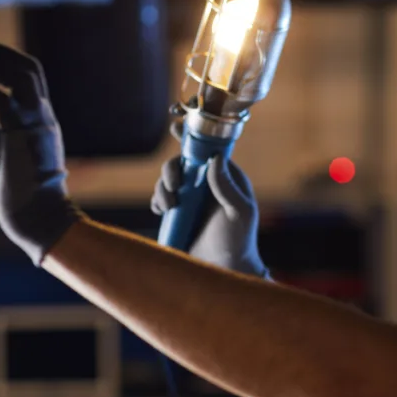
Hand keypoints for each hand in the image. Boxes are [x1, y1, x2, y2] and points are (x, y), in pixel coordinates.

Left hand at [0, 43, 80, 264]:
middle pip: (30, 66)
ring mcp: (37, 122)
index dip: (5, 61)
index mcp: (40, 119)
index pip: (30, 75)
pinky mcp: (23, 134)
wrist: (38, 216)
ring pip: (22, 73)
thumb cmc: (22, 193)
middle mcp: (43, 115)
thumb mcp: (3, 157)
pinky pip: (2, 98)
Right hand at [151, 125, 269, 278]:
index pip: (208, 151)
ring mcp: (191, 199)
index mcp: (226, 178)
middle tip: (174, 185)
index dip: (192, 137)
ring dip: (162, 188)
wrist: (223, 269)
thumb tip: (215, 158)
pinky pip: (160, 199)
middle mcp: (207, 185)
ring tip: (169, 206)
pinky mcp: (178, 214)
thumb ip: (227, 187)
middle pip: (182, 163)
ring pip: (168, 180)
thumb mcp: (239, 212)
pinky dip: (157, 201)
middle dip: (172, 170)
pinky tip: (161, 211)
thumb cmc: (238, 240)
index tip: (176, 127)